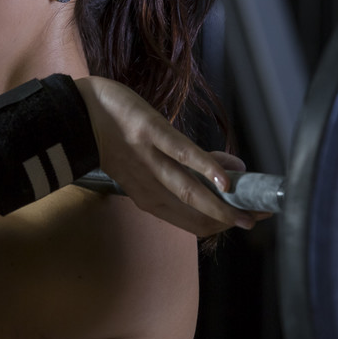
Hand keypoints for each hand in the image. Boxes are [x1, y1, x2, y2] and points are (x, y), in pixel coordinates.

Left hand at [74, 75, 257, 236]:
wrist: (77, 113)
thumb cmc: (116, 137)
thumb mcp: (148, 163)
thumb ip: (188, 170)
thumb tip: (231, 170)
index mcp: (148, 198)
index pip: (192, 223)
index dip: (223, 225)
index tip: (250, 219)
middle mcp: (148, 186)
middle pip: (194, 212)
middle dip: (230, 218)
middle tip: (260, 217)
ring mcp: (148, 159)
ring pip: (189, 190)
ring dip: (222, 205)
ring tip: (249, 213)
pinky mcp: (150, 132)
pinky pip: (181, 153)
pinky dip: (206, 168)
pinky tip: (227, 180)